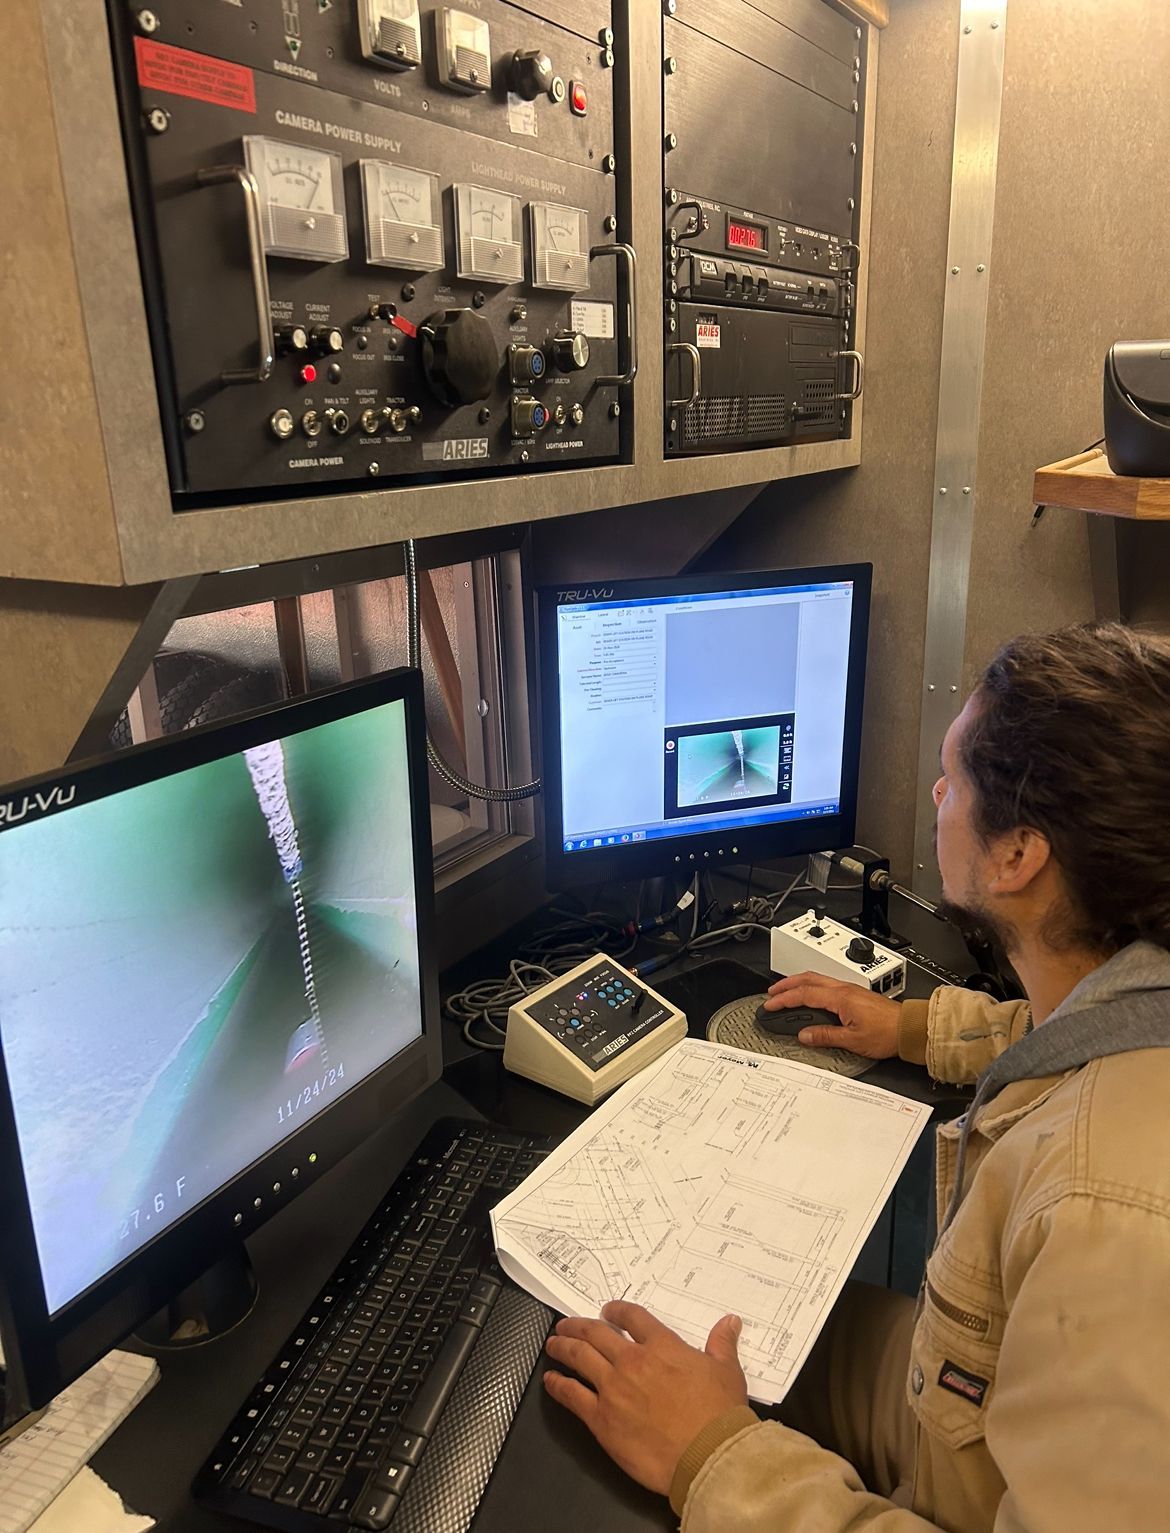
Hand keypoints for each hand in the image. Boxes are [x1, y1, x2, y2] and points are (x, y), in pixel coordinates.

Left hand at [543, 1301, 748, 1495]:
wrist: (708, 1455)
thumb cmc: (719, 1416)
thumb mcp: (727, 1371)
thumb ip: (722, 1344)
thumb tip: (729, 1323)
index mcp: (662, 1346)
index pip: (631, 1318)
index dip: (615, 1310)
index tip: (607, 1311)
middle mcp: (632, 1362)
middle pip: (596, 1333)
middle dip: (578, 1325)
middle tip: (567, 1324)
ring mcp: (613, 1389)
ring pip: (579, 1357)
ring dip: (562, 1347)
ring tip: (553, 1343)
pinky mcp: (602, 1419)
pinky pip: (571, 1395)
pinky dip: (557, 1385)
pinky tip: (550, 1380)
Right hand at [762, 971, 901, 1058]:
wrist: (910, 1028)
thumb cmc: (887, 1033)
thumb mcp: (853, 1040)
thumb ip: (826, 1036)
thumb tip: (804, 1035)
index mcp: (840, 998)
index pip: (804, 994)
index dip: (784, 999)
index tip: (770, 1004)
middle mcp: (844, 989)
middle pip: (808, 978)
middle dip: (786, 984)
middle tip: (772, 992)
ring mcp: (850, 989)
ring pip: (817, 978)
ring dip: (798, 982)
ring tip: (786, 990)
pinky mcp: (856, 993)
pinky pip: (827, 983)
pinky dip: (811, 985)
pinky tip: (811, 994)